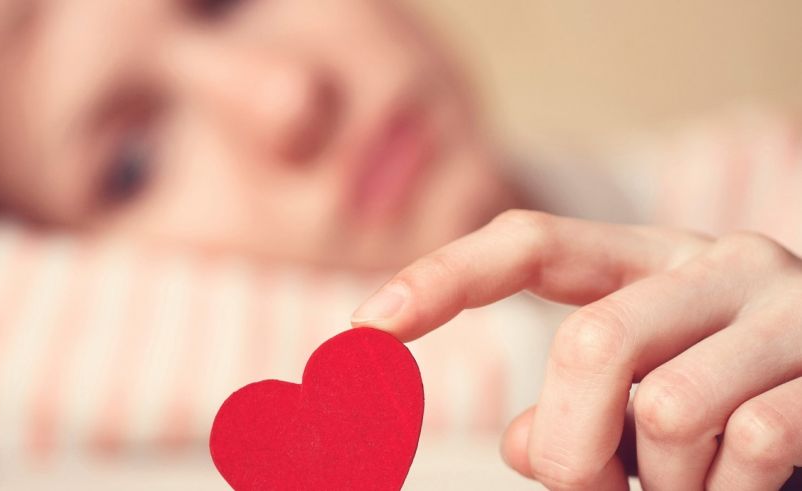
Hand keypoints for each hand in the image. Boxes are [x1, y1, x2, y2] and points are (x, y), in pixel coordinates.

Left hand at [351, 210, 801, 489]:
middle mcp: (712, 261)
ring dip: (665, 482)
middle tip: (599, 486)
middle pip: (589, 344)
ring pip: (668, 409)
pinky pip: (753, 441)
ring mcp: (782, 305)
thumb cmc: (736, 399)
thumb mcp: (647, 389)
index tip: (362, 325)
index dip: (442, 277)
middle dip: (575, 445)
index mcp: (647, 258)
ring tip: (695, 483)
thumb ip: (578, 403)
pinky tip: (751, 480)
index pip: (530, 242)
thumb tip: (522, 444)